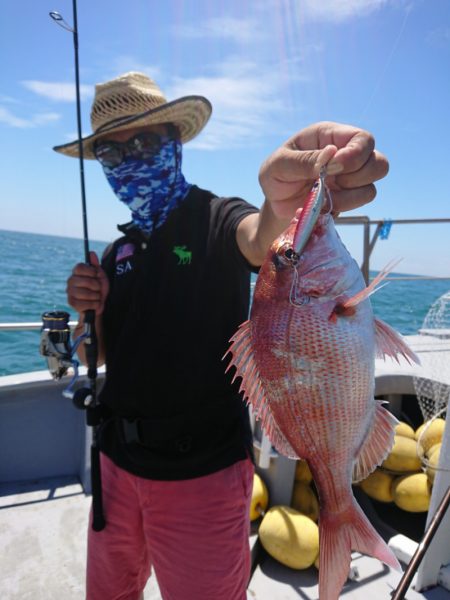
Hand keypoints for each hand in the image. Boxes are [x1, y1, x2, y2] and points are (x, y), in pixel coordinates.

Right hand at [66, 251, 109, 315]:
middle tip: (98, 289)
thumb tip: (91, 253)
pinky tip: (94, 304)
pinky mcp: (72, 303)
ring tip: (96, 297)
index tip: (96, 275)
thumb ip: (95, 265)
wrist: (99, 304)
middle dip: (97, 286)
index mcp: (76, 272)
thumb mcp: (100, 276)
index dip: (91, 272)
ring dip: (96, 296)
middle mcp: (70, 281)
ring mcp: (70, 292)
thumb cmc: (99, 289)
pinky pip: (86, 303)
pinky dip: (94, 304)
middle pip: (87, 281)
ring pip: (87, 293)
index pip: (80, 267)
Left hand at [258, 121, 388, 218]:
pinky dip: (345, 206)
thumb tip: (331, 155)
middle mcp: (346, 154)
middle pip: (379, 163)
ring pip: (373, 186)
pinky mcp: (349, 197)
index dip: (355, 155)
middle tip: (328, 181)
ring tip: (324, 196)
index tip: (333, 168)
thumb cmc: (276, 176)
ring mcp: (351, 177)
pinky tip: (325, 205)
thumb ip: (303, 160)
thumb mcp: (279, 165)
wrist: (275, 204)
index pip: (363, 139)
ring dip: (349, 196)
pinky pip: (362, 203)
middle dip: (356, 177)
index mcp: (330, 136)